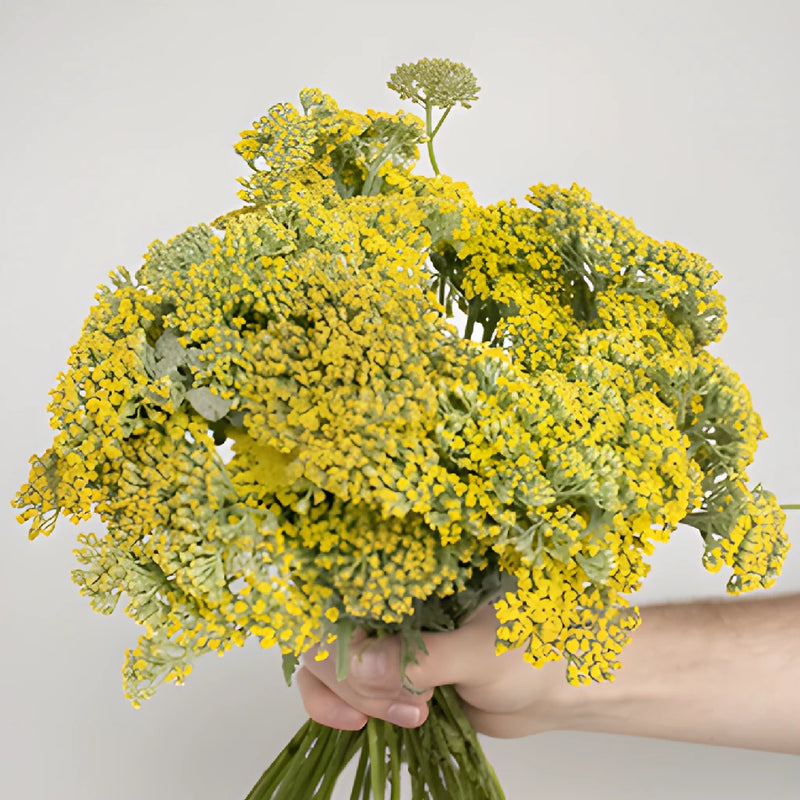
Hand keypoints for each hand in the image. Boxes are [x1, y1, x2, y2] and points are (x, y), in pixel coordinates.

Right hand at [296, 602, 568, 737]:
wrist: (558, 683)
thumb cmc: (533, 649)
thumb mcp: (481, 651)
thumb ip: (424, 658)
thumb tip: (360, 662)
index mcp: (409, 578)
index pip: (340, 597)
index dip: (340, 640)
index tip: (368, 676)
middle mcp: (390, 606)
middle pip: (328, 638)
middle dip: (356, 682)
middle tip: (412, 703)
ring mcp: (387, 643)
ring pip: (329, 668)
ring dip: (352, 700)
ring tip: (413, 714)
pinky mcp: (391, 677)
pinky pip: (346, 692)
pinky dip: (345, 710)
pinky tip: (371, 724)